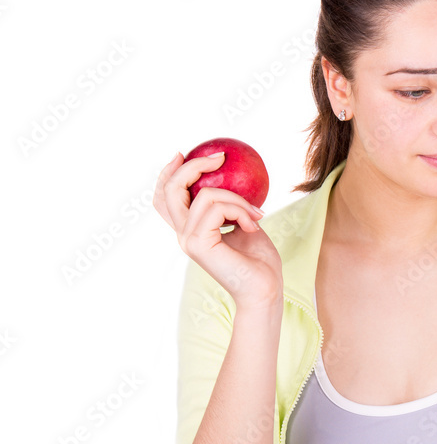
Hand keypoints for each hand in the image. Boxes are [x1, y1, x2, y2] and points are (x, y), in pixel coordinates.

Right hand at [153, 151, 282, 309]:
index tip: (184, 153)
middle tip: (220, 157)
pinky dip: (241, 210)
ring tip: (257, 214)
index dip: (167, 173)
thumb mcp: (245, 224)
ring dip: (238, 199)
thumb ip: (232, 206)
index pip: (164, 199)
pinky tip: (254, 225)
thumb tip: (234, 178)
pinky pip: (217, 207)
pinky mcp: (198, 243)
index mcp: (190, 230)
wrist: (265, 290)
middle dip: (192, 166)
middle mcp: (183, 234)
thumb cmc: (260, 262)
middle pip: (169, 190)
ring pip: (205, 195)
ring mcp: (188, 239)